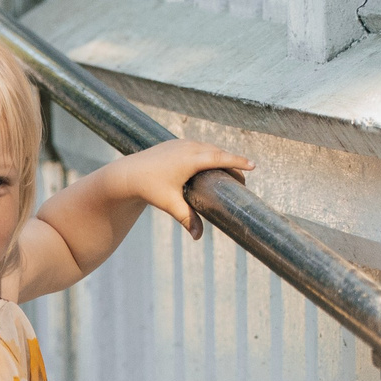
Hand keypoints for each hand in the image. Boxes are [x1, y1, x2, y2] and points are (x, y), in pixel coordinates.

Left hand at [97, 138, 251, 240]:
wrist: (127, 174)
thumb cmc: (149, 188)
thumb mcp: (170, 204)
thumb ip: (187, 219)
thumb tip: (198, 238)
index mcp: (190, 159)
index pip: (220, 158)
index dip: (237, 161)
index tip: (253, 165)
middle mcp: (188, 147)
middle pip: (217, 152)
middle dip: (232, 162)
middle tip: (243, 177)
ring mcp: (181, 143)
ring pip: (208, 148)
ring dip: (220, 156)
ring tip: (231, 170)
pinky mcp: (175, 143)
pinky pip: (198, 146)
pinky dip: (208, 152)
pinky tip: (212, 161)